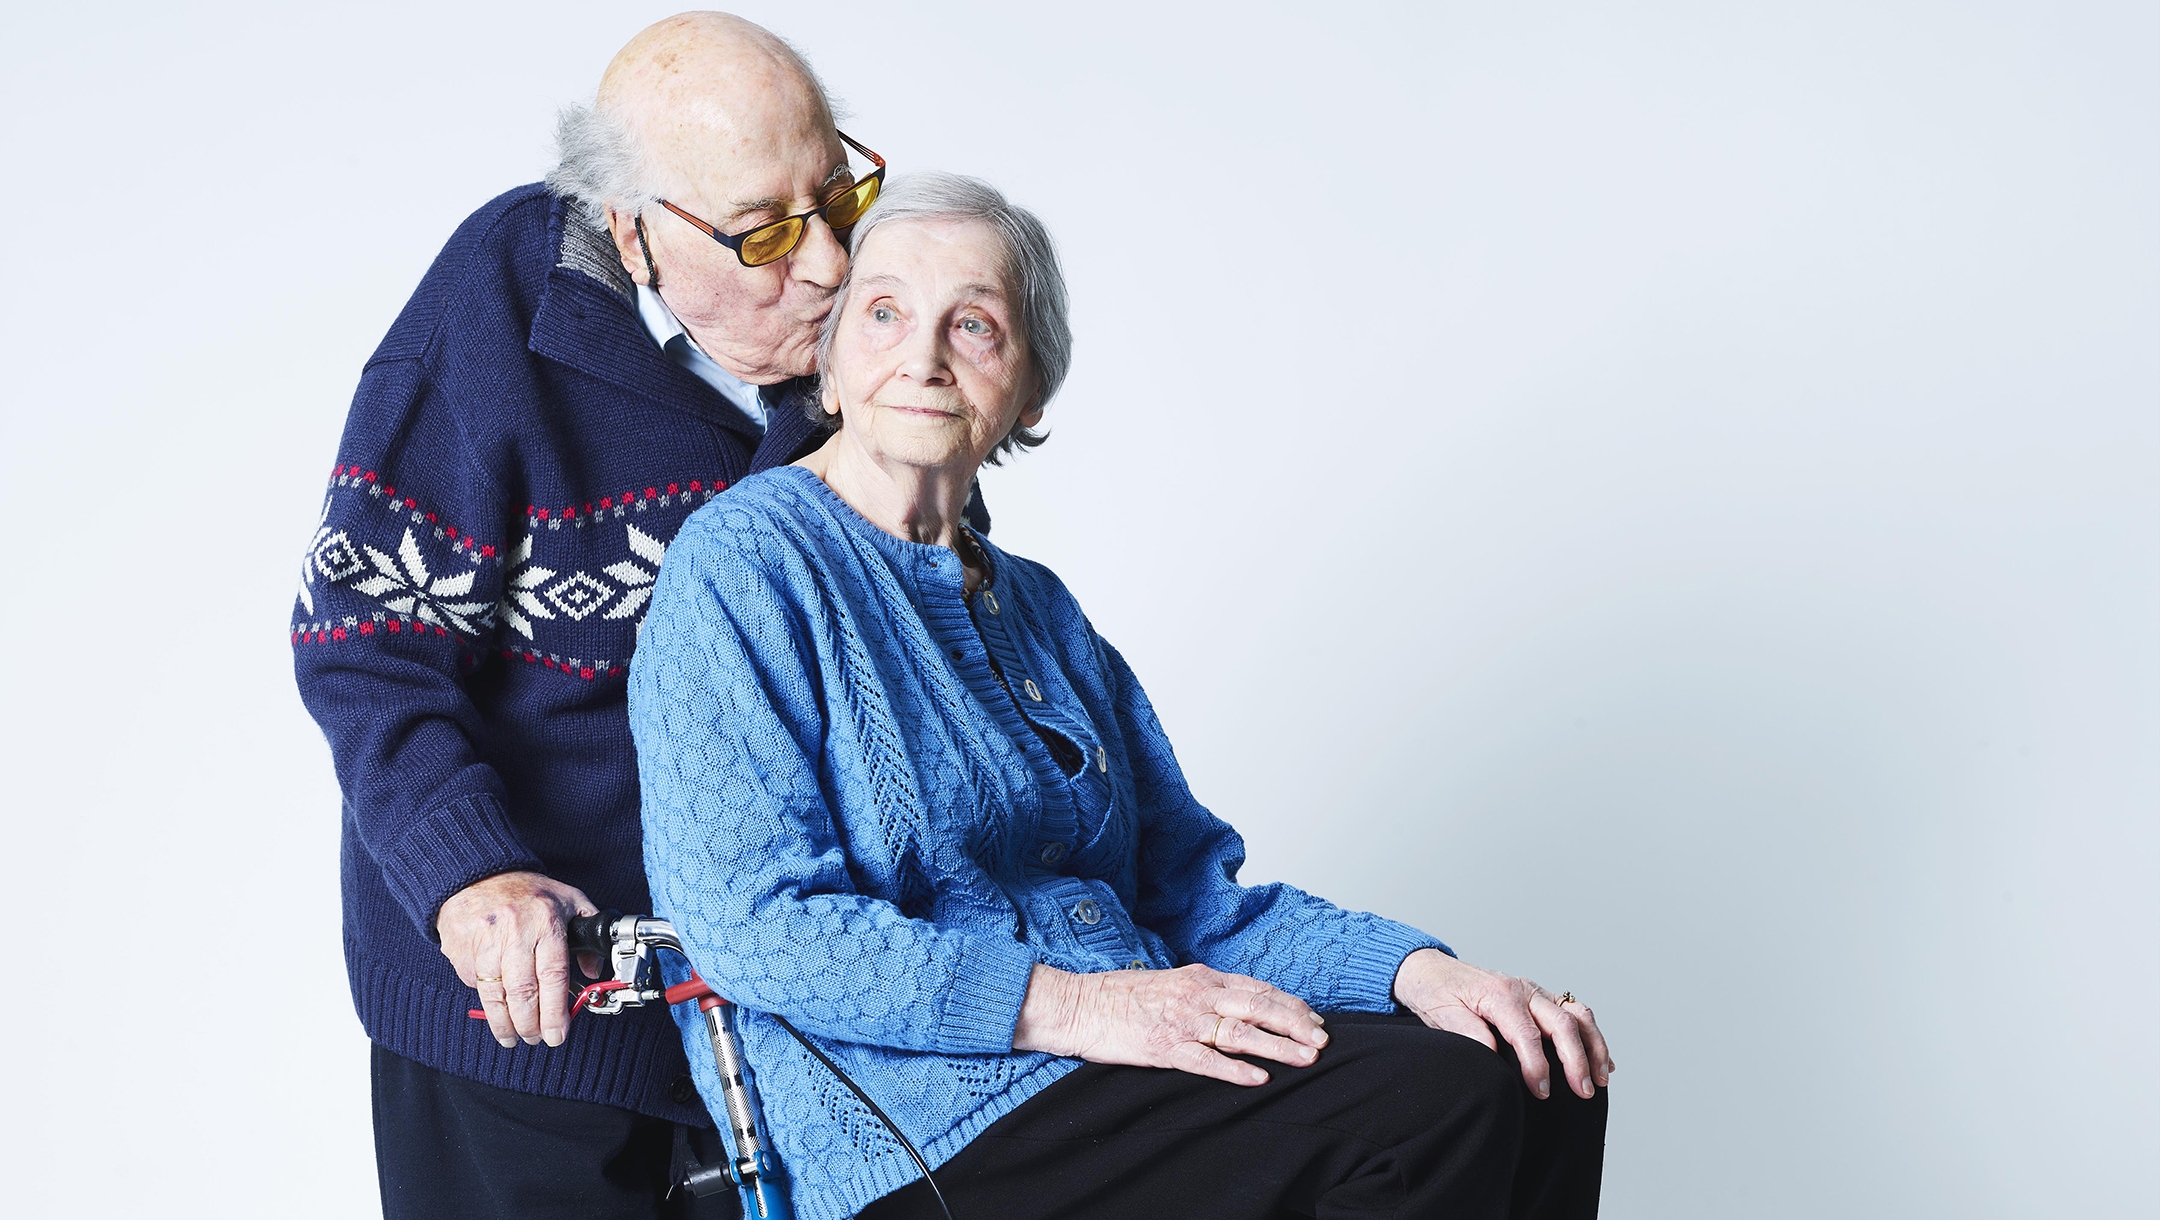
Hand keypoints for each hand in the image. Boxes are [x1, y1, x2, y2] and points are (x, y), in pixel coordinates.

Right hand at [437, 871, 598, 1048]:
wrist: (476, 874)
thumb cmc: (527, 890)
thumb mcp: (569, 900)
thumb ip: (588, 934)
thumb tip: (593, 972)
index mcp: (546, 919)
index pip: (554, 974)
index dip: (556, 1010)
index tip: (558, 1034)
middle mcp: (515, 930)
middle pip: (524, 991)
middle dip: (531, 1024)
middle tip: (538, 1039)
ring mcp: (485, 940)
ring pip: (496, 994)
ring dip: (506, 1024)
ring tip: (514, 1038)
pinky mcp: (462, 949)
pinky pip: (475, 985)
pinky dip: (487, 1003)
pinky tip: (496, 1011)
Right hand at [1013, 963, 1328, 1085]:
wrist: (1078, 1004)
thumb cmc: (1121, 996)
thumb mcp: (1170, 983)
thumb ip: (1203, 990)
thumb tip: (1236, 1000)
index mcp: (1200, 977)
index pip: (1256, 988)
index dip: (1290, 1003)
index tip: (1315, 1017)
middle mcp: (1197, 995)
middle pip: (1258, 1006)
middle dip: (1295, 1023)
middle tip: (1323, 1039)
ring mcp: (1182, 1021)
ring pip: (1241, 1032)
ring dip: (1278, 1045)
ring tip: (1306, 1057)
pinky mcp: (1165, 1048)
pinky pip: (1206, 1060)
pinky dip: (1234, 1069)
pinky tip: (1259, 1078)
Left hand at [1392, 948, 1613, 1099]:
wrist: (1431, 971)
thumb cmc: (1436, 993)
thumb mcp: (1443, 1015)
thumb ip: (1469, 1033)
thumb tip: (1493, 1054)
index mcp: (1500, 995)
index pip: (1527, 1033)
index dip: (1537, 1065)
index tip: (1541, 1092)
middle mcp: (1524, 990)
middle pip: (1562, 1023)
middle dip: (1577, 1060)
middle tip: (1583, 1091)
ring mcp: (1535, 992)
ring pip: (1577, 1015)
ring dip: (1593, 1046)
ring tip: (1601, 1077)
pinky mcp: (1540, 998)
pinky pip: (1574, 1013)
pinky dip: (1591, 1036)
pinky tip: (1602, 1059)